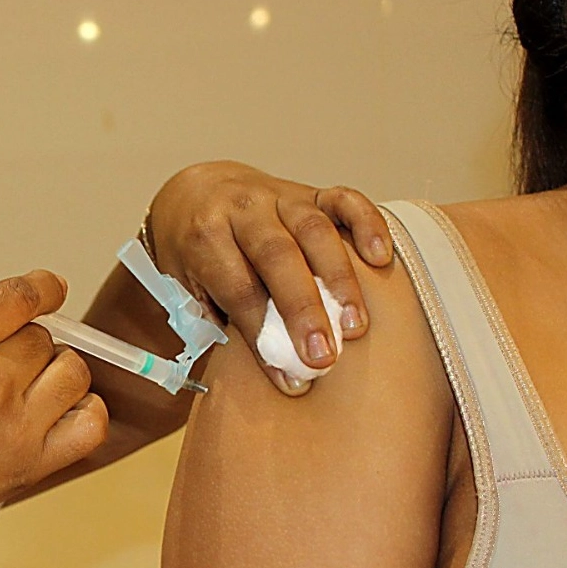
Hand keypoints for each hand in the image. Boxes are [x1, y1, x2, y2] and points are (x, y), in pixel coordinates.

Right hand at [0, 230, 108, 553]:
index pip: (24, 294)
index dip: (43, 287)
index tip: (47, 290)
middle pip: (42, 336)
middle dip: (22, 341)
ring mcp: (14, 424)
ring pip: (72, 372)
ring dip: (53, 372)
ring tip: (19, 386)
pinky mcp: (29, 464)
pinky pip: (89, 425)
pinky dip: (84, 411)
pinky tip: (56, 409)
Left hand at [147, 161, 391, 393]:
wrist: (196, 193)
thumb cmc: (195, 251)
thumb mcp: (185, 285)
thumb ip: (218, 319)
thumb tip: (270, 366)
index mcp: (204, 237)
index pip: (238, 289)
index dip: (263, 335)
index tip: (288, 376)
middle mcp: (243, 210)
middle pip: (277, 257)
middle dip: (304, 310)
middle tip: (326, 356)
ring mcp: (279, 196)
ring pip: (314, 230)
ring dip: (340, 280)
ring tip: (355, 326)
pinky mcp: (309, 191)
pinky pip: (342, 199)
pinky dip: (367, 224)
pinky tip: (381, 259)